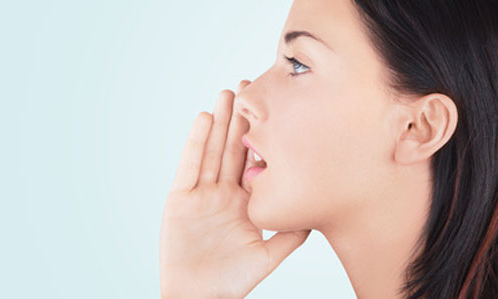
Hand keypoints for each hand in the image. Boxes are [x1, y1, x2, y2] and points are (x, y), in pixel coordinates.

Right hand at [160, 80, 311, 297]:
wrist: (200, 296)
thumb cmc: (232, 280)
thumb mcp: (268, 255)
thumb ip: (291, 235)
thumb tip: (317, 215)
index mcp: (244, 202)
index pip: (253, 161)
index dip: (260, 135)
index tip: (270, 108)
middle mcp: (223, 193)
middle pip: (232, 148)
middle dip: (238, 119)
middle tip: (247, 87)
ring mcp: (201, 194)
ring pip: (212, 151)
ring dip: (218, 122)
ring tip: (226, 94)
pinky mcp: (180, 199)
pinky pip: (190, 166)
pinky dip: (196, 143)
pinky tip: (204, 119)